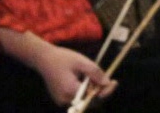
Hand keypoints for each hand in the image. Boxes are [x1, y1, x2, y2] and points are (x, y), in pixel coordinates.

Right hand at [0, 30, 114, 105]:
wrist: (44, 59)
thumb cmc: (63, 58)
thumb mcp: (82, 62)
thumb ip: (95, 73)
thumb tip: (107, 83)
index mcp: (70, 90)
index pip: (92, 97)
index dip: (106, 91)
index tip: (115, 82)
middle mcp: (64, 99)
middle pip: (89, 101)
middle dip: (100, 91)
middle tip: (110, 80)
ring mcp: (61, 100)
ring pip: (83, 100)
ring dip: (93, 91)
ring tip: (97, 78)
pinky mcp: (60, 98)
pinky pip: (77, 98)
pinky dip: (85, 91)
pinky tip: (88, 81)